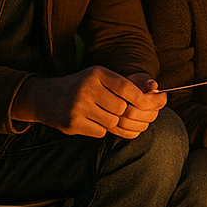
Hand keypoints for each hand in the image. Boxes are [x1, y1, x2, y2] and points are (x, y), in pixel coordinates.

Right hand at [12, 66, 165, 137]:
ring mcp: (78, 107)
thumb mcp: (102, 77)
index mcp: (97, 74)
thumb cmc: (82, 86)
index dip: (145, 98)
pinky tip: (92, 120)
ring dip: (113, 121)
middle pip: (122, 108)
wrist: (46, 97)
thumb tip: (156, 89)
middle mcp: (87, 89)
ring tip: (103, 113)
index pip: (127, 88)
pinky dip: (102, 128)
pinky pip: (101, 132)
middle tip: (127, 112)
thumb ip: (129, 83)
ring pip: (113, 121)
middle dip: (127, 112)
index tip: (160, 102)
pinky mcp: (72, 124)